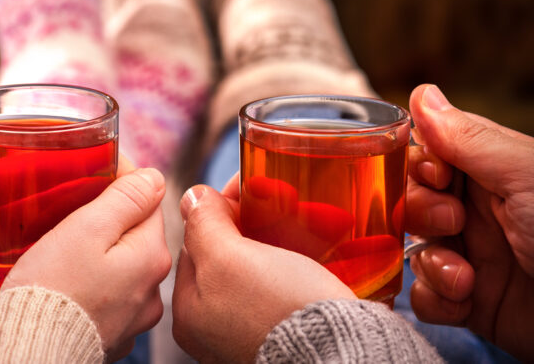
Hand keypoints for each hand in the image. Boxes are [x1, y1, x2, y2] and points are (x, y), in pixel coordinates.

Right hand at [1, 165, 171, 360]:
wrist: (32, 347)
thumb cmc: (54, 287)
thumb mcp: (87, 228)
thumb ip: (125, 198)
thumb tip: (153, 177)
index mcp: (152, 255)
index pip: (148, 200)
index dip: (120, 182)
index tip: (92, 173)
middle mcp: (153, 288)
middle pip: (137, 234)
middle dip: (110, 219)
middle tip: (72, 211)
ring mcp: (135, 315)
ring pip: (123, 265)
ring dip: (103, 252)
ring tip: (68, 248)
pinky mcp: (115, 332)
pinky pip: (110, 294)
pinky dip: (95, 282)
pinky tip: (70, 281)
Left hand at [172, 177, 354, 362]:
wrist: (344, 353)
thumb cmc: (277, 309)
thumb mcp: (227, 258)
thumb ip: (204, 224)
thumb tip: (192, 197)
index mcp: (189, 312)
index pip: (196, 243)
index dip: (221, 209)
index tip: (247, 187)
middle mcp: (215, 327)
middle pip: (228, 255)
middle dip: (251, 221)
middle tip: (279, 196)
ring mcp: (251, 331)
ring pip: (260, 267)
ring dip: (278, 237)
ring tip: (303, 213)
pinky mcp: (289, 331)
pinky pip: (287, 286)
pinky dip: (299, 261)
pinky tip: (315, 243)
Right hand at [406, 84, 533, 360]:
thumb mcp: (526, 176)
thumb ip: (467, 138)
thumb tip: (422, 94)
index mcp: (495, 173)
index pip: (429, 153)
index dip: (419, 162)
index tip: (435, 174)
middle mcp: (481, 212)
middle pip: (412, 199)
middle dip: (420, 211)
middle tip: (452, 222)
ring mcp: (475, 258)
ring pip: (414, 248)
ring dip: (431, 262)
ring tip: (463, 278)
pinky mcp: (472, 303)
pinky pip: (425, 296)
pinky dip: (434, 299)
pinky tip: (461, 301)